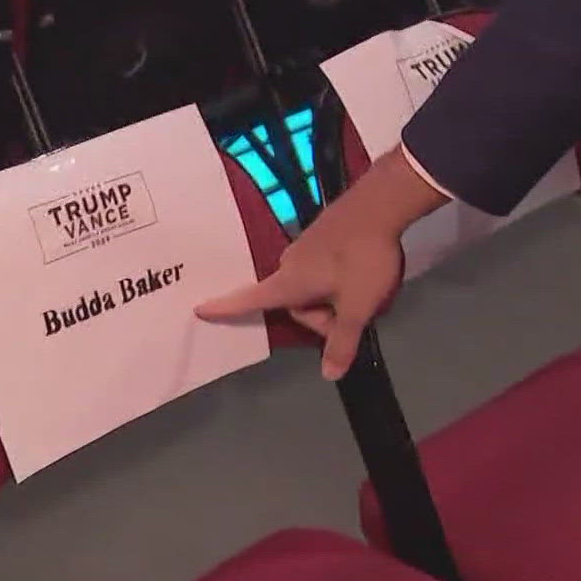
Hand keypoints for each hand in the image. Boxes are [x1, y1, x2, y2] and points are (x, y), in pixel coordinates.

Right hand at [196, 149, 446, 379]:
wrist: (381, 204)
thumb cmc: (362, 259)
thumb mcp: (357, 308)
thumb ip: (342, 342)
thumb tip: (329, 375)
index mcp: (289, 283)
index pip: (249, 300)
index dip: (225, 308)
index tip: (199, 309)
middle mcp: (290, 264)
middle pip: (296, 303)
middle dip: (323, 315)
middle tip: (356, 312)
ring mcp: (304, 246)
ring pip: (311, 285)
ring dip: (332, 296)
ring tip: (364, 291)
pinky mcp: (321, 234)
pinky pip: (321, 268)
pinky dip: (337, 276)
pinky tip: (361, 269)